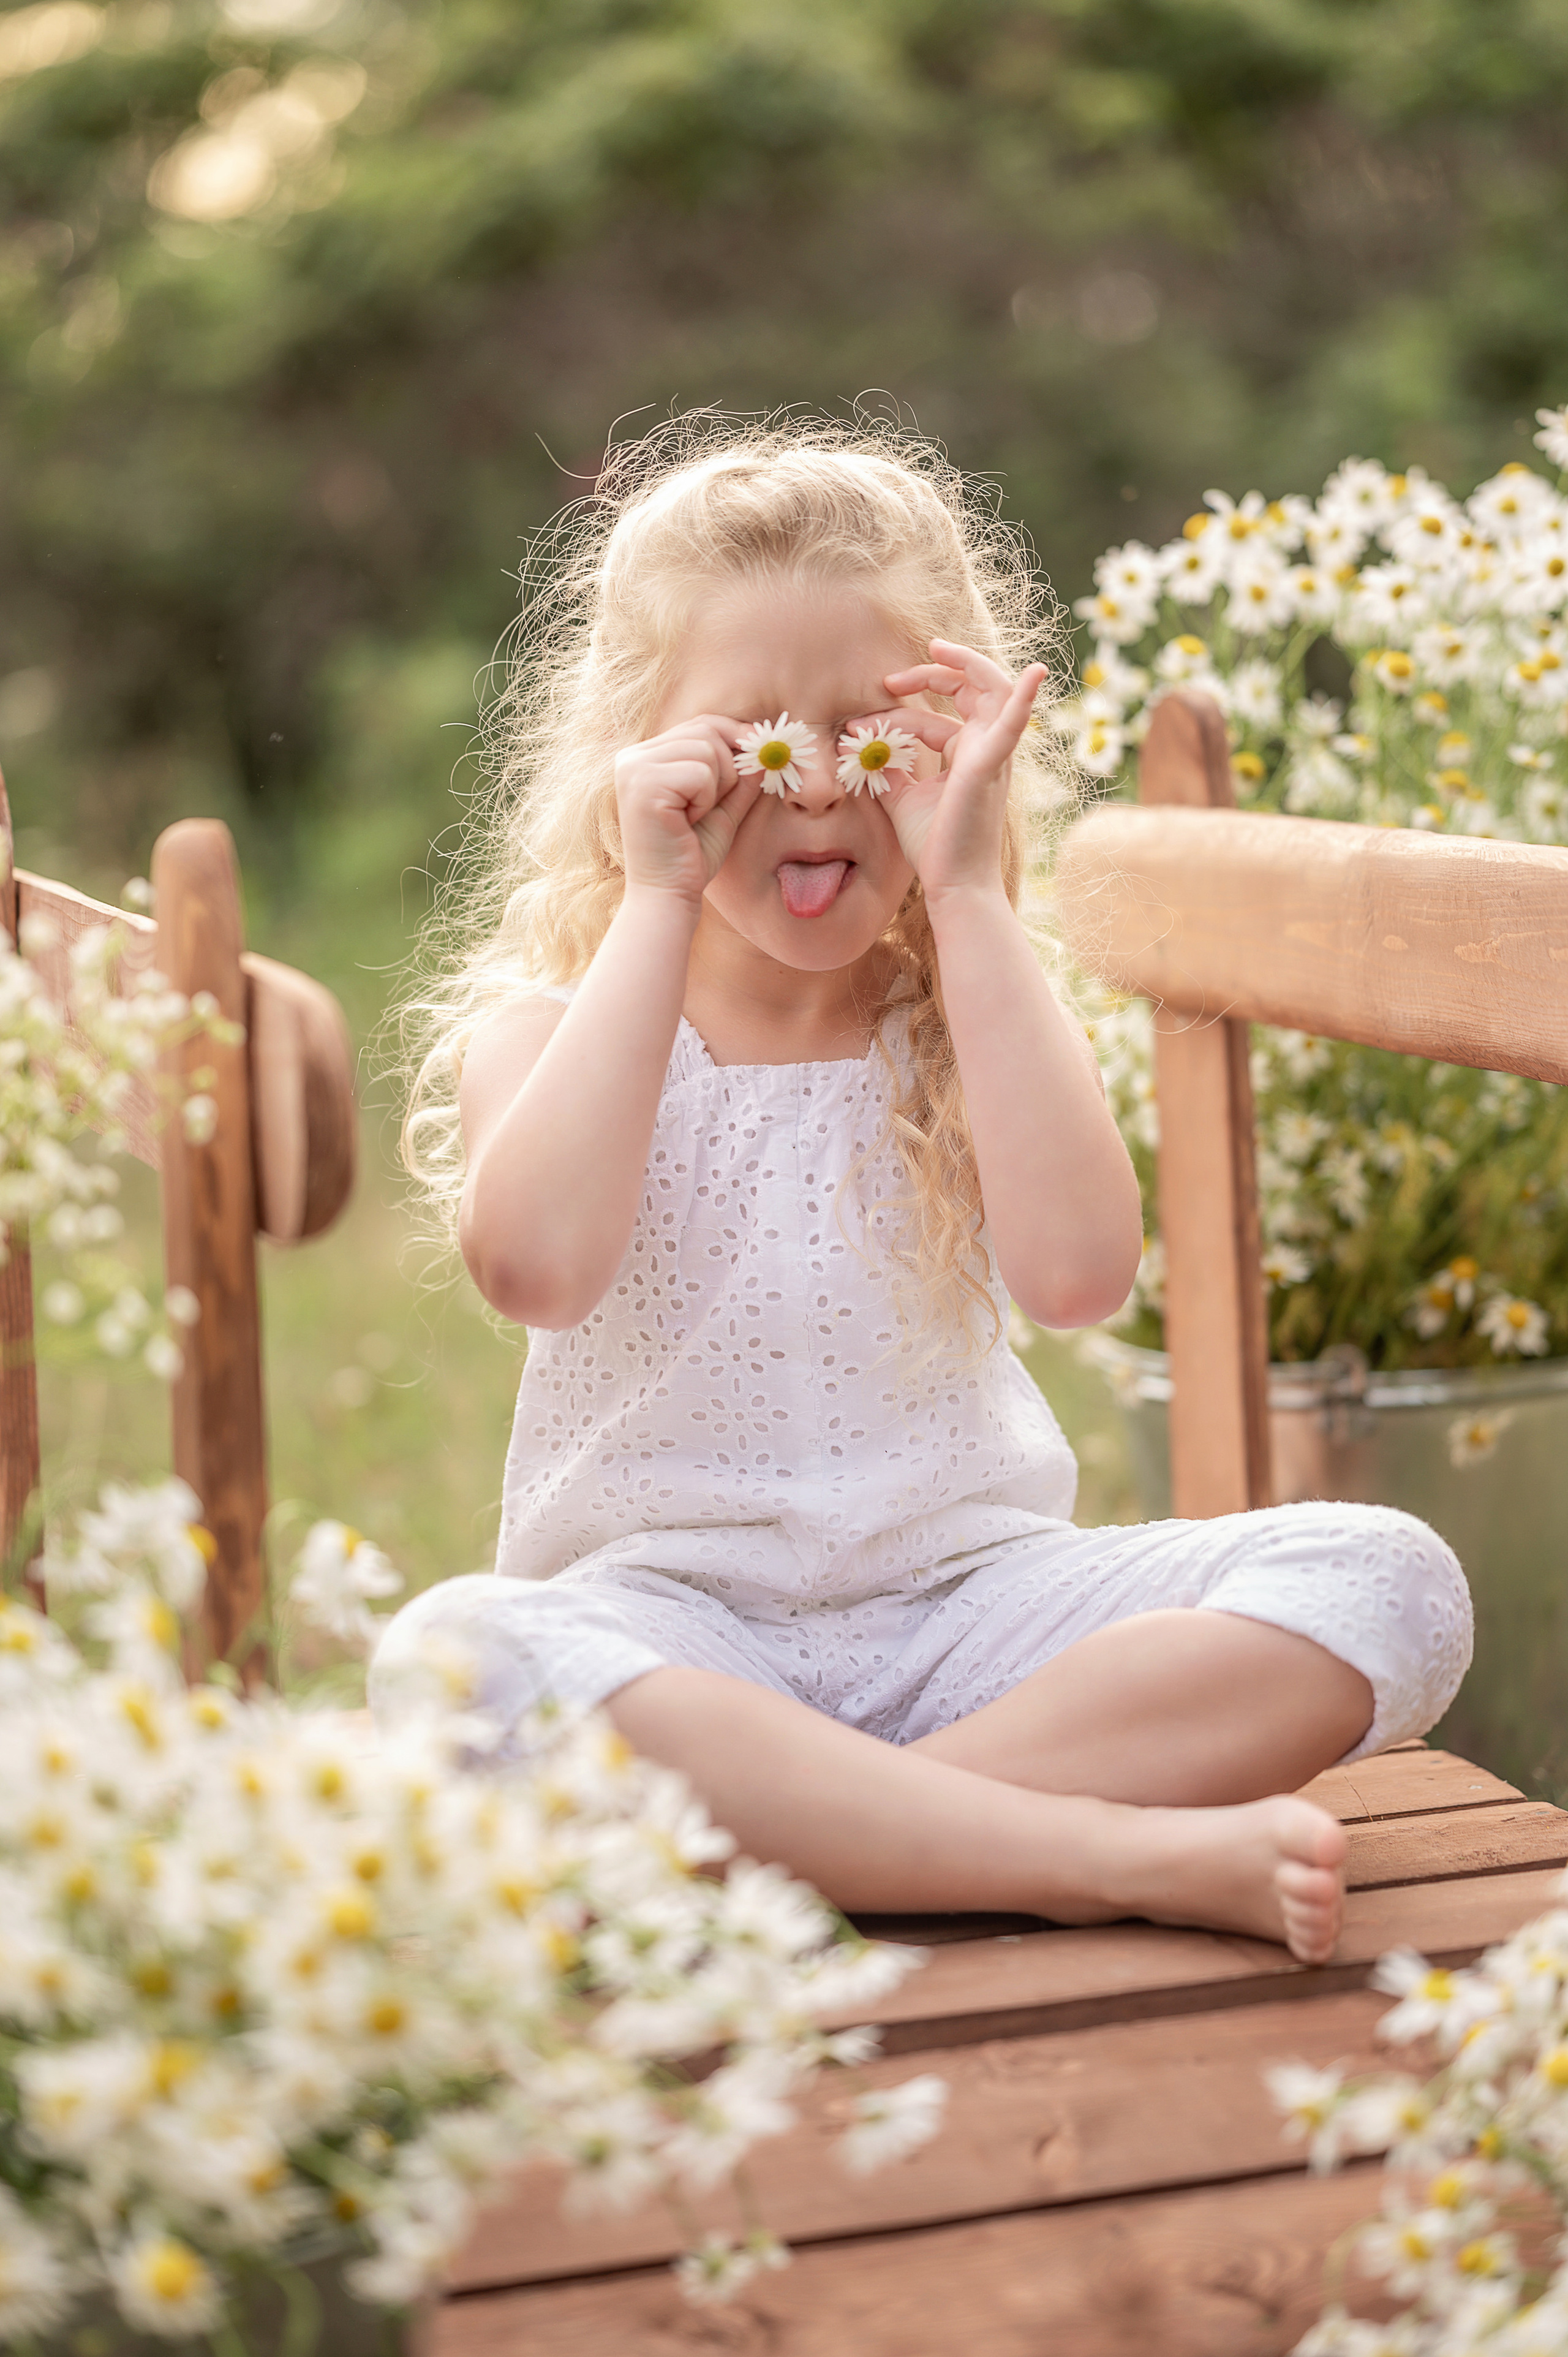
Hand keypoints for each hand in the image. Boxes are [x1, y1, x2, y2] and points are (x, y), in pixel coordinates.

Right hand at [613, 716, 761, 905]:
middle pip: (707, 730)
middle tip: (712, 806)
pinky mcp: (643, 783)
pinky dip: (706, 799)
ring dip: (716, 787)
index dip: (736, 735)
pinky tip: (687, 822)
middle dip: (728, 768)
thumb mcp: (723, 808)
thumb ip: (741, 776)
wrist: (668, 896)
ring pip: (707, 748)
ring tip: (694, 816)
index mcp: (646, 757)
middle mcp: (634, 756)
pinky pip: (701, 772)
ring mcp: (634, 767)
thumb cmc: (692, 856)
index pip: (702, 724)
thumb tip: (766, 745)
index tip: (761, 754)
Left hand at [872, 640, 1047, 901]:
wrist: (953, 885)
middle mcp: (986, 748)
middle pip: (970, 689)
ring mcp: (993, 755)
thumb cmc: (936, 847)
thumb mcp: (903, 798)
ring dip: (965, 664)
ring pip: (992, 690)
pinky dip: (1024, 699)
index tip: (856, 728)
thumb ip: (889, 769)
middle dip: (932, 673)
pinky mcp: (990, 767)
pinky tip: (1035, 673)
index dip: (894, 716)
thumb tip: (865, 745)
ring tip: (936, 649)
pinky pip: (1013, 726)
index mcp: (967, 754)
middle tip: (891, 678)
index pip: (933, 718)